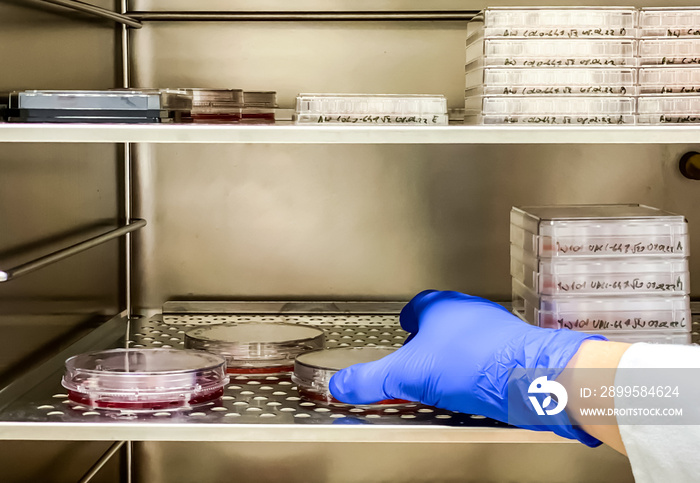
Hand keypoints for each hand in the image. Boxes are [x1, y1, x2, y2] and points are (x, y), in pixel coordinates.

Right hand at [329, 290, 605, 445]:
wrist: (531, 376)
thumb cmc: (470, 364)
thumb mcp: (407, 376)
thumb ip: (370, 380)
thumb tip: (338, 385)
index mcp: (441, 307)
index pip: (419, 304)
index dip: (408, 317)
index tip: (404, 327)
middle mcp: (470, 311)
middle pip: (445, 318)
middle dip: (431, 336)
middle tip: (420, 355)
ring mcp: (498, 328)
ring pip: (470, 334)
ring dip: (457, 351)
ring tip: (446, 375)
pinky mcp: (518, 348)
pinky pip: (491, 353)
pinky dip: (480, 366)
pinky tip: (476, 387)